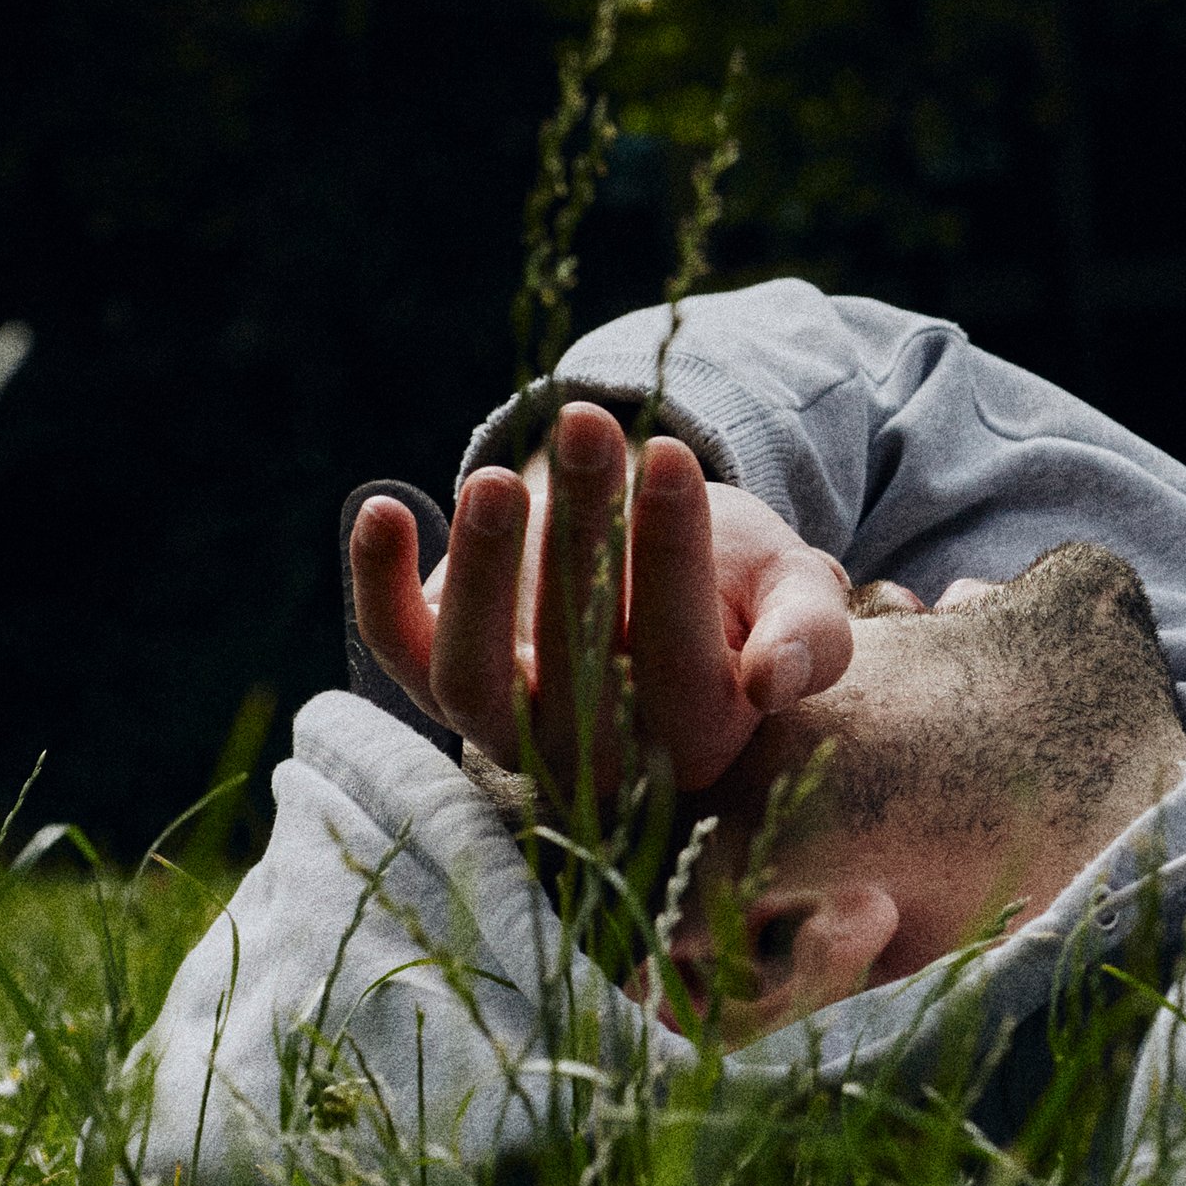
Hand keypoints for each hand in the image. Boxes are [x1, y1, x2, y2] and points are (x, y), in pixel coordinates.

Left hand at [349, 401, 852, 793]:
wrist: (663, 579)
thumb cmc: (746, 588)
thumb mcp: (800, 594)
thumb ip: (810, 635)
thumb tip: (774, 680)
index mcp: (700, 740)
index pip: (680, 660)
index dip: (672, 558)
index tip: (670, 456)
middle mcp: (598, 760)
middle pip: (575, 660)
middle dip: (581, 530)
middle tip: (589, 424)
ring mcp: (510, 731)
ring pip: (474, 675)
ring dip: (480, 574)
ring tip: (496, 480)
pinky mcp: (443, 684)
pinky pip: (398, 649)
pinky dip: (375, 586)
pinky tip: (382, 508)